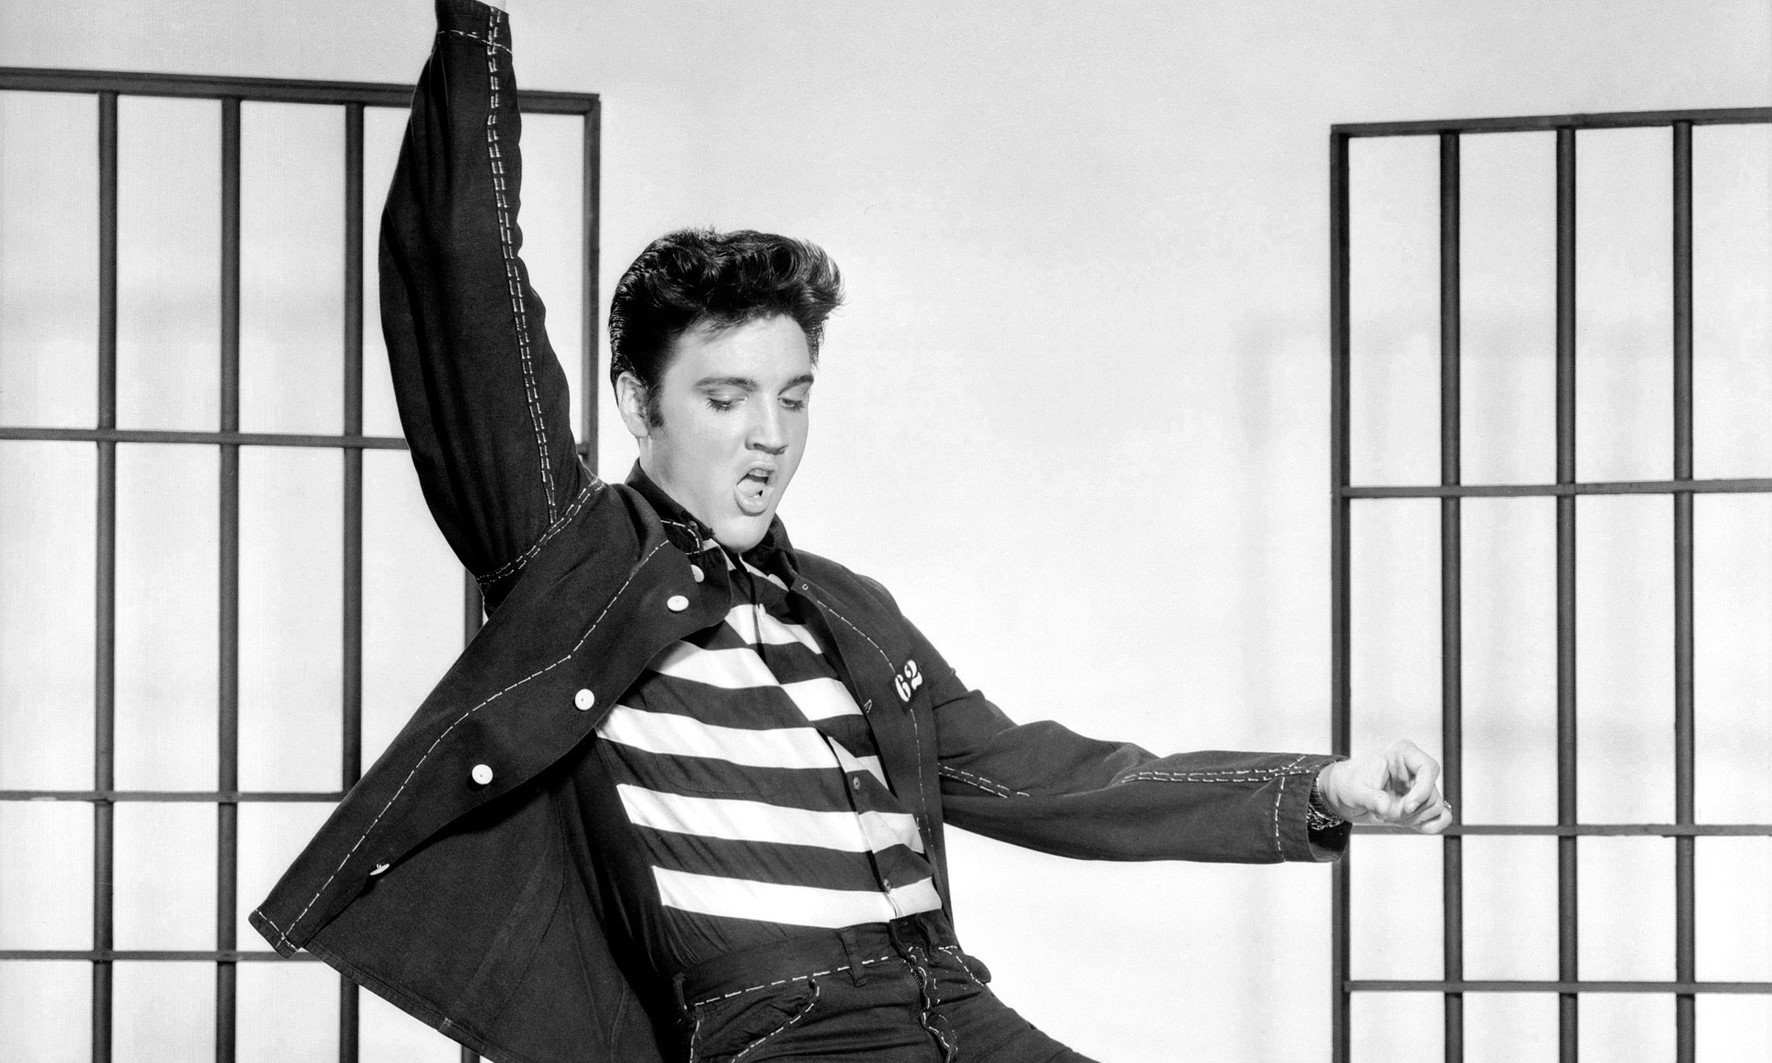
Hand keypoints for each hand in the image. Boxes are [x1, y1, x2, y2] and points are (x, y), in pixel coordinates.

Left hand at [1315, 739, 1452, 834]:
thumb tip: (1385, 807)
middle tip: (1386, 814)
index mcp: (1401, 753)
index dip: (1423, 789)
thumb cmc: (1348, 785)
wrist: (1345, 796)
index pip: (1428, 768)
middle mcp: (1414, 768)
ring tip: (1388, 816)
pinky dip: (1432, 825)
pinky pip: (1441, 815)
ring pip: (1435, 806)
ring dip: (1414, 818)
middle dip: (1412, 810)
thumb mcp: (1353, 791)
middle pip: (1432, 792)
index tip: (1407, 807)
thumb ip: (1369, 798)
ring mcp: (1420, 786)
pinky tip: (1415, 827)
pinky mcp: (1421, 803)